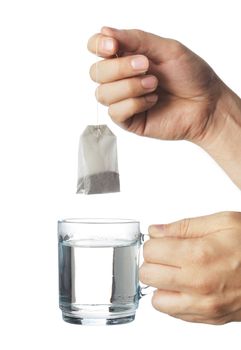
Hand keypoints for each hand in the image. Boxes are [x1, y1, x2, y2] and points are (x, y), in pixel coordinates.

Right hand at [88, 27, 223, 142]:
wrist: (206, 104)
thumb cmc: (191, 75)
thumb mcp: (167, 49)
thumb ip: (136, 39)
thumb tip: (105, 31)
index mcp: (127, 56)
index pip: (96, 48)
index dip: (98, 46)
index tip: (113, 46)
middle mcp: (121, 78)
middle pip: (96, 72)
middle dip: (119, 68)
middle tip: (146, 66)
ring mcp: (123, 100)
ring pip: (102, 93)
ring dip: (129, 87)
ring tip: (154, 85)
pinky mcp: (128, 120)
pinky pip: (115, 112)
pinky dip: (135, 104)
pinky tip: (153, 101)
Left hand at [140, 211, 240, 323]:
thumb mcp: (222, 222)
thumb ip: (183, 226)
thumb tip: (155, 231)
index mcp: (199, 255)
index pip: (150, 251)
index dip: (154, 243)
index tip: (162, 241)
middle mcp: (198, 284)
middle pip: (148, 275)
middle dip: (154, 262)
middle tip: (168, 254)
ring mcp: (204, 305)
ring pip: (157, 299)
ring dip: (162, 283)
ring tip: (177, 271)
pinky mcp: (209, 318)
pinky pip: (174, 314)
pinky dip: (175, 299)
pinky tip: (188, 285)